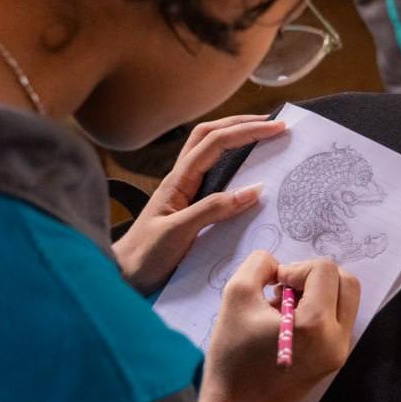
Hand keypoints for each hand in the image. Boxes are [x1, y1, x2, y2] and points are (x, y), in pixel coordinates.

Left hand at [112, 115, 285, 294]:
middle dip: (241, 124)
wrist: (123, 277)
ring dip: (234, 137)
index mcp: (178, 180)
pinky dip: (231, 163)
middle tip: (273, 124)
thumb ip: (213, 209)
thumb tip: (254, 190)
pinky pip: (212, 175)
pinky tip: (246, 171)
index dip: (246, 131)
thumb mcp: (179, 232)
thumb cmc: (145, 255)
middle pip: (209, 135)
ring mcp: (183, 191)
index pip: (215, 142)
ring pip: (209, 151)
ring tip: (262, 137)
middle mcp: (180, 179)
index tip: (276, 128)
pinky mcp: (188, 206)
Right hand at [197, 253, 359, 401]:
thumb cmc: (232, 356)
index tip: (273, 285)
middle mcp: (337, 338)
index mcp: (316, 324)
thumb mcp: (235, 296)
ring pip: (345, 301)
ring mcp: (340, 352)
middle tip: (286, 289)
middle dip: (315, 276)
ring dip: (318, 292)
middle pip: (346, 282)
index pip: (324, 270)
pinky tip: (289, 323)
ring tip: (284, 307)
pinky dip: (319, 311)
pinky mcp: (334, 361)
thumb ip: (259, 265)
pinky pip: (338, 320)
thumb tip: (279, 266)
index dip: (296, 267)